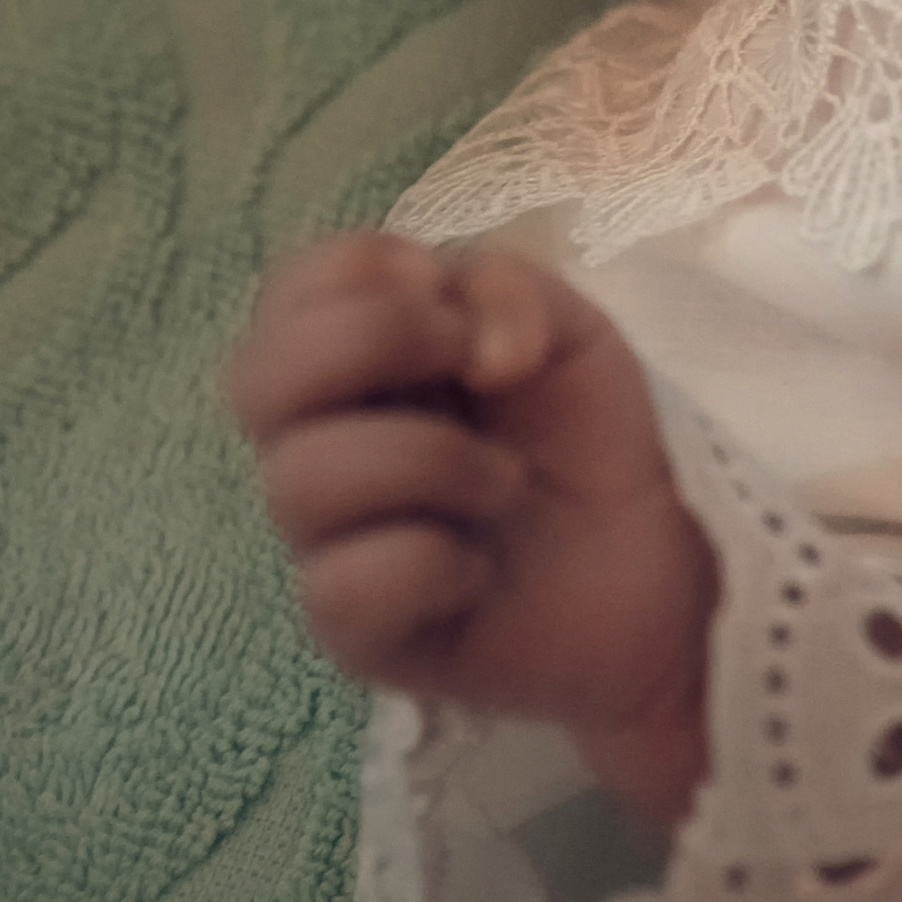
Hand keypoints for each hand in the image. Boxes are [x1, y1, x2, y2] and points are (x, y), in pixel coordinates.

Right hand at [225, 231, 716, 821]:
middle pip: (254, 378)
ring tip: (506, 483)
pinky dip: (429, 565)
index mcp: (360, 360)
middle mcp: (322, 442)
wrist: (646, 568)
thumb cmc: (581, 439)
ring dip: (430, 460)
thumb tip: (472, 350)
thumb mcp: (567, 330)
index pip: (288, 290)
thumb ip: (507, 291)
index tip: (449, 298)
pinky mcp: (352, 631)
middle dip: (370, 340)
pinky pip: (341, 586)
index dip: (361, 270)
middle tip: (470, 364)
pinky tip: (479, 570)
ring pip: (299, 481)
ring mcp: (328, 541)